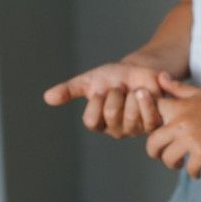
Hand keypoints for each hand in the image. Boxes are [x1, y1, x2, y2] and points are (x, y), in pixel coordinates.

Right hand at [43, 62, 163, 137]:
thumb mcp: (88, 81)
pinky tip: (144, 92)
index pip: (91, 120)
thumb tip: (47, 98)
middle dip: (115, 93)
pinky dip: (145, 101)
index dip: (96, 102)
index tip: (101, 89)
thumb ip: (69, 90)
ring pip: (130, 117)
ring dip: (130, 95)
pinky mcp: (153, 124)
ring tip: (133, 89)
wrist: (138, 71)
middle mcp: (116, 130)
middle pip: (111, 114)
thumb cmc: (111, 78)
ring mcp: (135, 129)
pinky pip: (149, 118)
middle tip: (120, 87)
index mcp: (99, 123)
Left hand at [146, 74, 200, 177]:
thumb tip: (160, 77)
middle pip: (153, 143)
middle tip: (161, 155)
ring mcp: (191, 139)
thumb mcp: (198, 93)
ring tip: (179, 164)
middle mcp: (181, 123)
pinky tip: (198, 173)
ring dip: (173, 165)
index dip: (150, 125)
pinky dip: (194, 173)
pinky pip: (190, 169)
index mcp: (178, 108)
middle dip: (155, 153)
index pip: (151, 116)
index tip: (156, 132)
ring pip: (169, 159)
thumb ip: (176, 88)